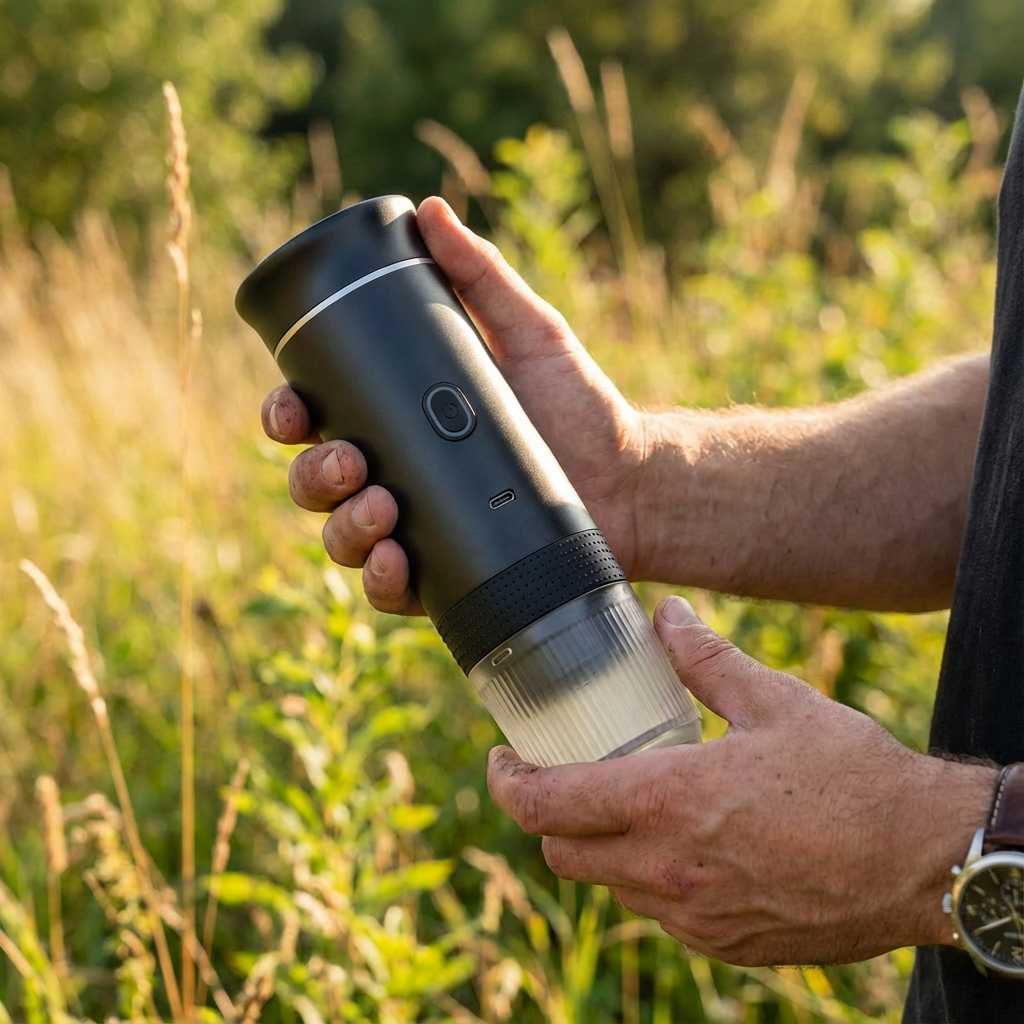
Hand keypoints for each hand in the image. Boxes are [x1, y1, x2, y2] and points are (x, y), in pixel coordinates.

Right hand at [262, 196, 643, 614]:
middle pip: (316, 481)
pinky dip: (381, 579)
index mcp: (398, 420)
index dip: (288, 415)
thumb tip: (429, 210)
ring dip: (343, 527)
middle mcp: (396, 476)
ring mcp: (416, 530)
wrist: (630, 480)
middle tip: (351, 460)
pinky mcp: (445, 576)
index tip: (293, 406)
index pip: (318, 419)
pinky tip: (397, 560)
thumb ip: (481, 275)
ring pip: (341, 537)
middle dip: (315, 474)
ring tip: (382, 509)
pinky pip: (390, 590)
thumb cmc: (578, 406)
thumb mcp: (529, 332)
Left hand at [487, 596, 996, 965]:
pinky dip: (648, 882)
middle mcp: (669, 868)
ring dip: (600, 850)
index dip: (505, 784)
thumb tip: (667, 617)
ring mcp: (697, 916)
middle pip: (563, 854)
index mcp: (667, 801)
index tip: (501, 761)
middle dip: (547, 816)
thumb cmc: (853, 775)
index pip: (545, 805)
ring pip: (610, 888)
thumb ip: (707, 658)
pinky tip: (683, 847)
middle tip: (561, 779)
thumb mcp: (775, 700)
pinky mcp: (729, 944)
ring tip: (625, 807)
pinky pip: (661, 915)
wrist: (927, 859)